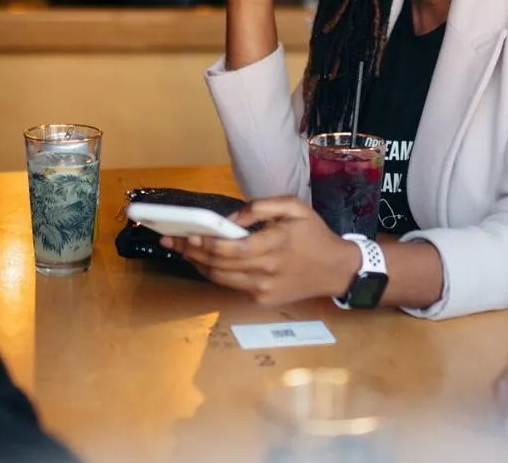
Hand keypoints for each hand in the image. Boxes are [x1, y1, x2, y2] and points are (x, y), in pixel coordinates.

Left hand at [160, 196, 359, 305]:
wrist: (336, 270)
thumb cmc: (315, 234)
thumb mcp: (294, 207)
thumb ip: (260, 207)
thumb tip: (230, 219)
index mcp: (274, 244)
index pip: (230, 248)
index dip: (204, 243)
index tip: (185, 234)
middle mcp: (266, 270)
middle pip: (218, 265)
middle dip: (191, 252)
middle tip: (171, 241)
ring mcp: (263, 289)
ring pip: (220, 278)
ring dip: (197, 265)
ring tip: (182, 251)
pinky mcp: (262, 300)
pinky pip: (231, 286)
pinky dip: (215, 273)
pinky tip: (205, 262)